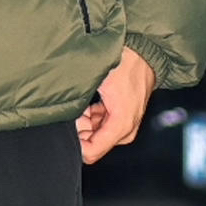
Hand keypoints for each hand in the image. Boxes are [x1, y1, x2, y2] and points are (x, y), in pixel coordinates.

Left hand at [76, 46, 155, 164]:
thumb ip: (78, 106)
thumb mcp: (96, 83)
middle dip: (79, 131)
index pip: (90, 153)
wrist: (143, 52)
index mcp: (121, 125)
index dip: (74, 142)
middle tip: (75, 111)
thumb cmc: (123, 63)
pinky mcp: (124, 121)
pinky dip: (91, 119)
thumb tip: (62, 121)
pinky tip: (89, 105)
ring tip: (82, 105)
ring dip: (84, 124)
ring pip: (95, 137)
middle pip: (92, 146)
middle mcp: (126, 131)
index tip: (66, 126)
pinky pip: (101, 128)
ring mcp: (127, 127)